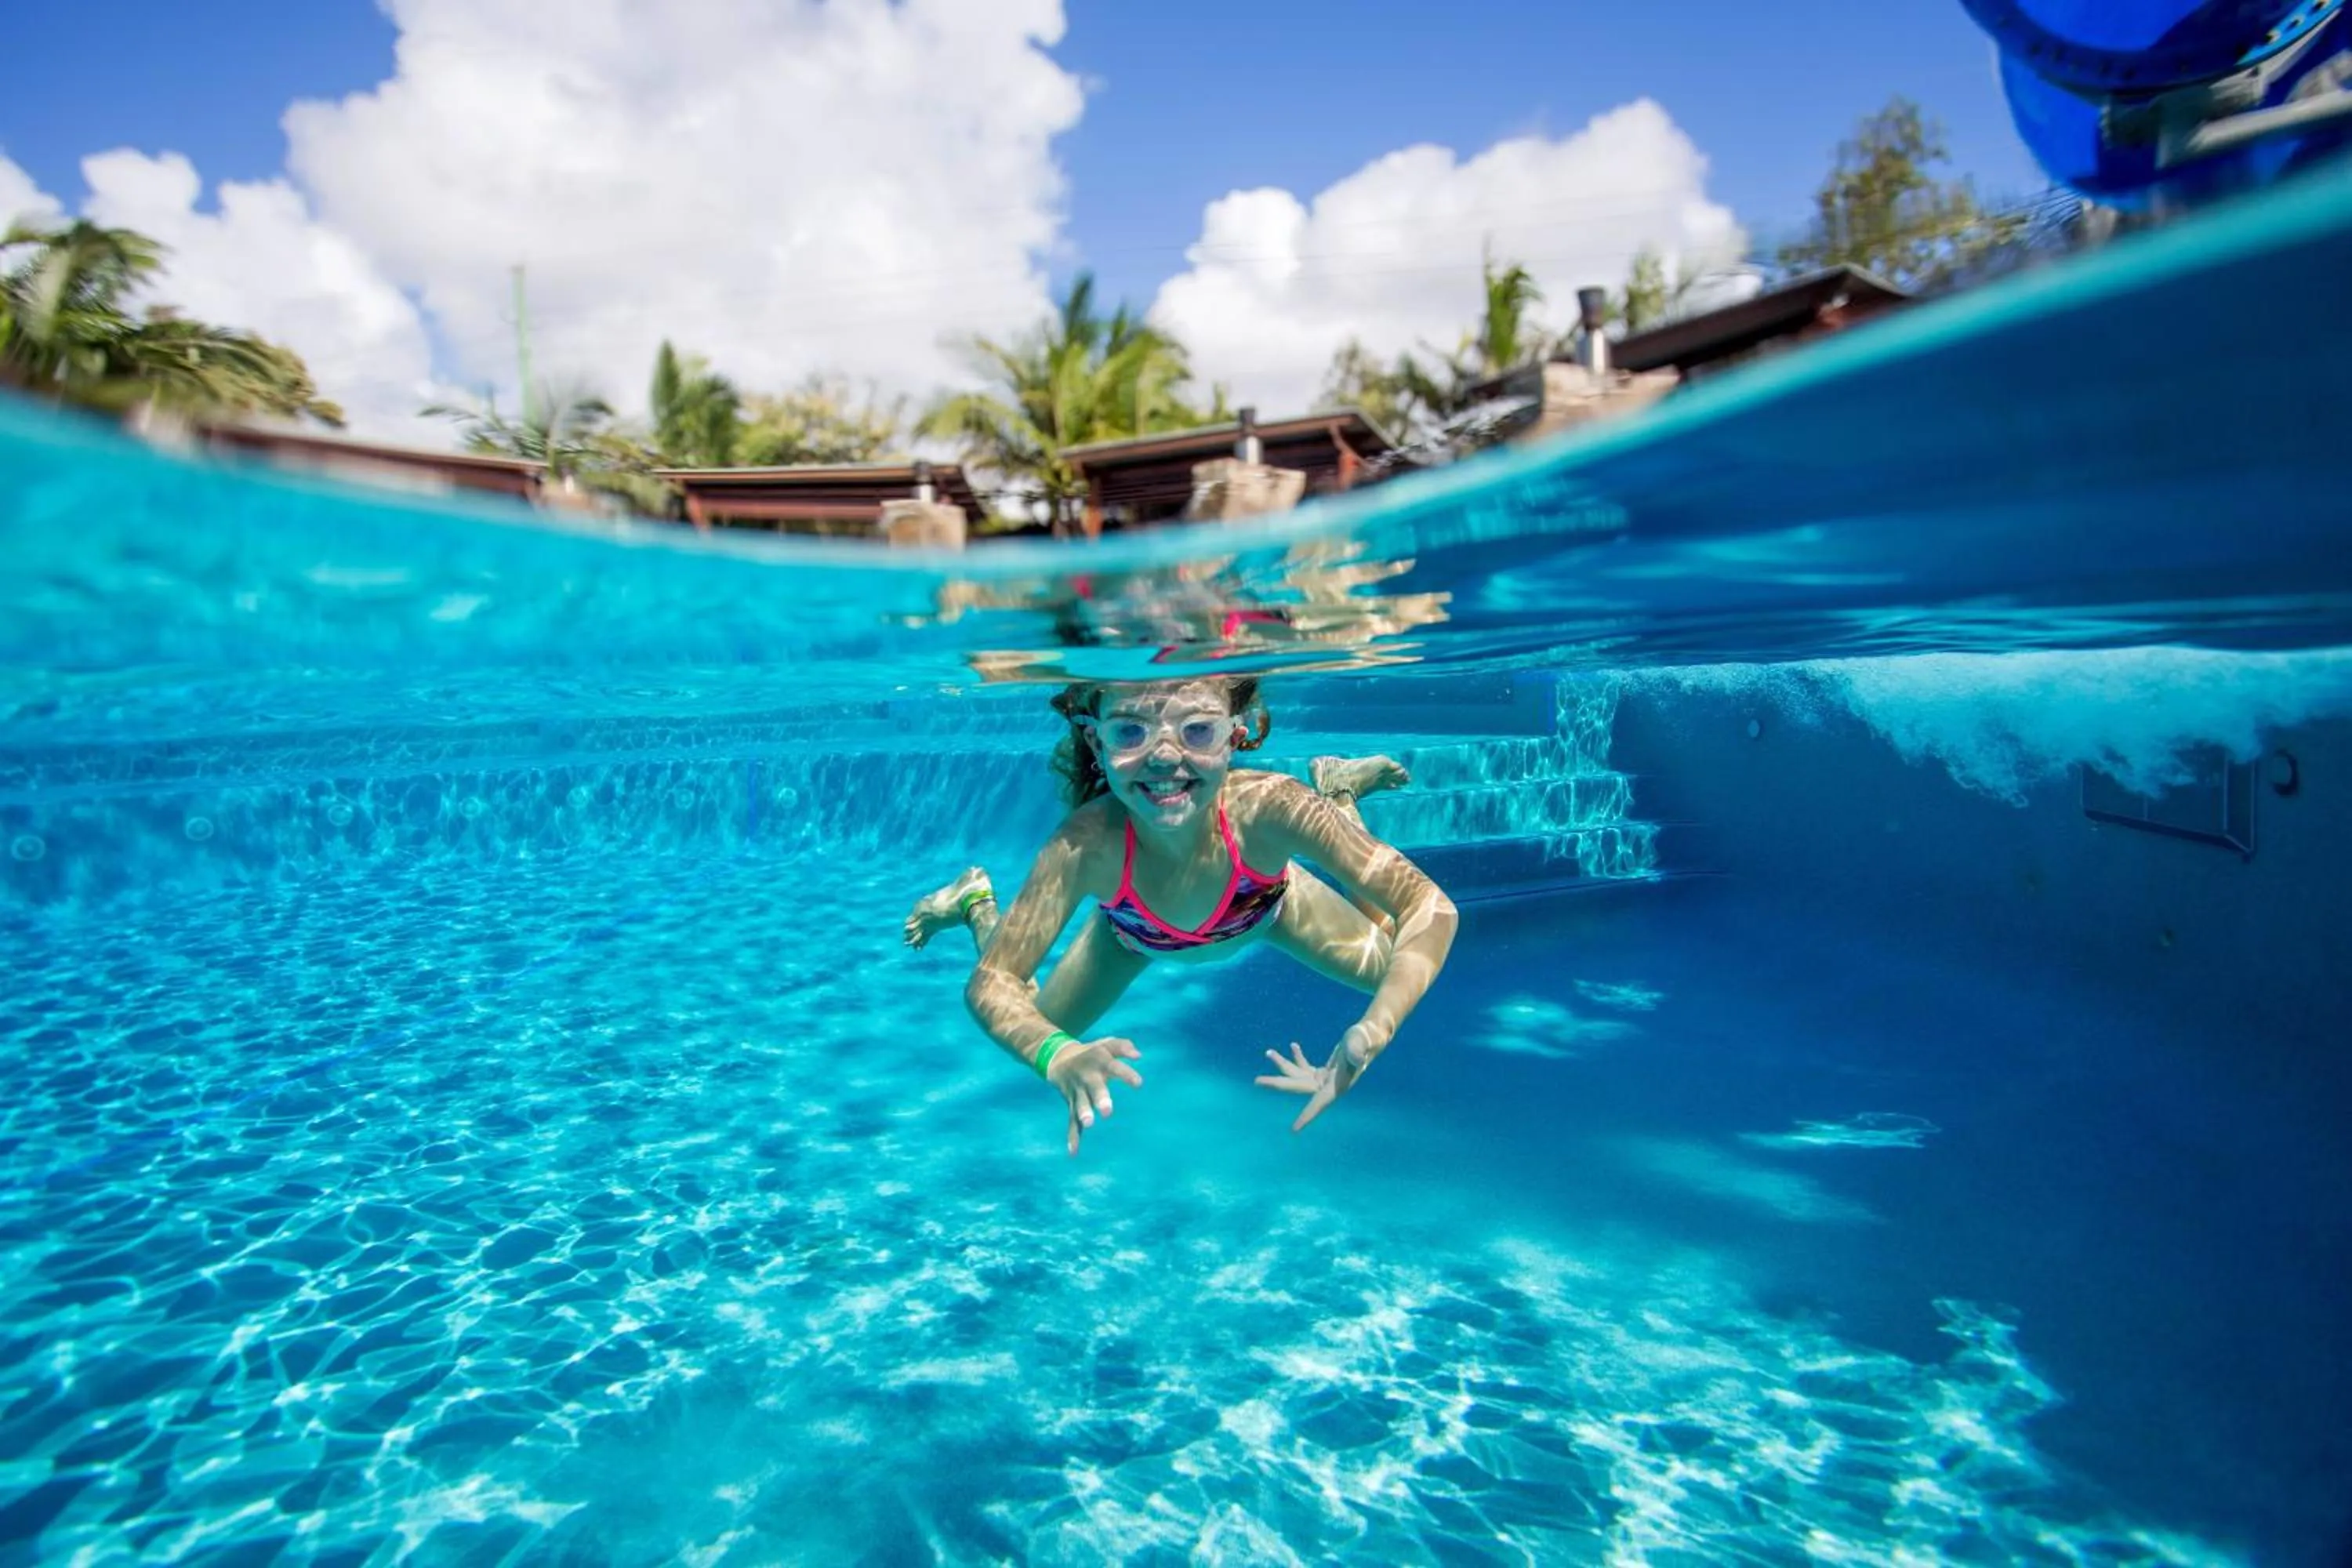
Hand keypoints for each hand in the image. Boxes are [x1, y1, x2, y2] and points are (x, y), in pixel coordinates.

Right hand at [1046, 1036, 1143, 1156]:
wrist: (1058, 1059)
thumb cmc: (1092, 1053)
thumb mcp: (1106, 1044)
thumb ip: (1123, 1047)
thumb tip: (1138, 1055)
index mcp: (1099, 1061)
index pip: (1114, 1067)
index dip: (1126, 1074)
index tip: (1139, 1084)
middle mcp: (1087, 1077)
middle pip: (1094, 1087)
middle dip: (1100, 1098)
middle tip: (1108, 1111)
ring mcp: (1078, 1091)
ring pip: (1080, 1104)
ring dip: (1084, 1113)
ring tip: (1090, 1123)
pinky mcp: (1071, 1103)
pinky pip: (1071, 1121)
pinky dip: (1073, 1136)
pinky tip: (1073, 1152)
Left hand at [1254, 1023, 1379, 1132]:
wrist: (1372, 1035)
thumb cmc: (1367, 1037)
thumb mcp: (1361, 1040)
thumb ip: (1357, 1049)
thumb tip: (1355, 1057)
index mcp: (1338, 1085)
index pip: (1319, 1103)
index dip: (1308, 1116)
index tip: (1294, 1129)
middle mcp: (1329, 1085)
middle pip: (1298, 1088)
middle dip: (1278, 1084)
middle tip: (1256, 1081)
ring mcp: (1326, 1079)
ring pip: (1298, 1076)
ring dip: (1282, 1065)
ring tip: (1268, 1052)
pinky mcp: (1325, 1071)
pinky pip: (1305, 1067)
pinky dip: (1298, 1057)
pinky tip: (1292, 1045)